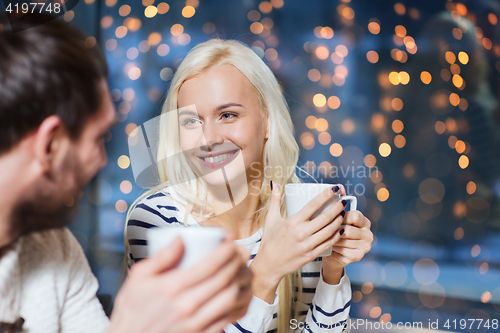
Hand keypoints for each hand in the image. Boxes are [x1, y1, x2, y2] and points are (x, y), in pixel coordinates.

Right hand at [107, 237, 252, 332]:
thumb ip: (160, 257)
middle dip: (237, 261)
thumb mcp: (138, 278)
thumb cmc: (133, 310)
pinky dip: (236, 303)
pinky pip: (227, 317)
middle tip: (241, 250)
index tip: (231, 240)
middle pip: (223, 279)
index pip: (209, 265)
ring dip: (240, 281)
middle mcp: (186, 305)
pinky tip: (236, 291)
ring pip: (229, 298)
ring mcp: (195, 323)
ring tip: (240, 269)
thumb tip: (180, 238)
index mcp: (171, 287)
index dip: (226, 249)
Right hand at [250, 182, 344, 302]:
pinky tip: (340, 230)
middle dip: (337, 208)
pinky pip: (328, 243)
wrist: (269, 265)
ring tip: (343, 213)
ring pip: (329, 231)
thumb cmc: (269, 241)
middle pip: (325, 218)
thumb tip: (274, 183)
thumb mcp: (270, 219)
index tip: (333, 189)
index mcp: (292, 222)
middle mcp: (301, 233)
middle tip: (343, 201)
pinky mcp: (311, 255)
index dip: (325, 196)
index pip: (312, 205)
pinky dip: (336, 236)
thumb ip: (275, 200)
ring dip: (339, 221)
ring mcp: (307, 245)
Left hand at [322, 208, 372, 282]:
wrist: (335, 254)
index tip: (332, 218)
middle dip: (335, 230)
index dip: (342, 217)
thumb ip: (339, 216)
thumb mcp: (340, 223)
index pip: (355, 216)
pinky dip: (334, 247)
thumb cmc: (337, 235)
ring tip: (327, 238)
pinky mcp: (358, 256)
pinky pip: (343, 249)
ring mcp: (365, 246)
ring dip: (333, 239)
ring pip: (344, 240)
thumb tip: (329, 209)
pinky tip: (331, 246)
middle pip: (349, 230)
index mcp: (365, 222)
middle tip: (326, 230)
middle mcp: (368, 234)